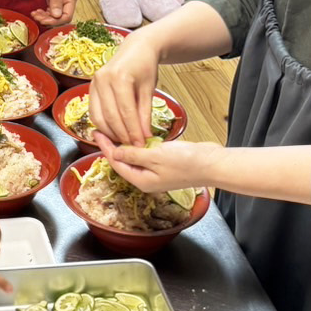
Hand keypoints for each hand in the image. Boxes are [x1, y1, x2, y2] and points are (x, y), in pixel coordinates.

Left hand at [31, 0, 76, 25]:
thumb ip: (55, 0)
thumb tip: (57, 15)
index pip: (67, 16)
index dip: (56, 21)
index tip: (44, 20)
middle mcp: (67, 0)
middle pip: (60, 17)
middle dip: (48, 19)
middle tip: (36, 17)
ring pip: (54, 15)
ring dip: (44, 17)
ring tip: (35, 14)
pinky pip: (50, 10)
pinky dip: (44, 13)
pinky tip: (37, 11)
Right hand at [88, 32, 159, 148]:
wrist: (136, 48)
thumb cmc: (145, 67)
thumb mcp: (149, 90)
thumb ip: (145, 114)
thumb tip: (143, 137)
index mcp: (120, 77)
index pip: (126, 112)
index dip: (133, 131)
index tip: (141, 145)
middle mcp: (103, 79)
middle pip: (110, 116)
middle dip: (122, 135)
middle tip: (133, 147)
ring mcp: (94, 83)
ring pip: (98, 117)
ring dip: (110, 132)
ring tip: (124, 141)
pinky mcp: (90, 87)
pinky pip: (93, 111)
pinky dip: (102, 124)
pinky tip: (113, 131)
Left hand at [104, 138, 218, 194]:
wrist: (213, 164)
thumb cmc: (187, 162)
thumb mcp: (155, 156)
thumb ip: (133, 154)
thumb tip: (115, 152)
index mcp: (142, 181)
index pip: (117, 163)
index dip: (105, 148)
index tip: (96, 133)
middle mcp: (147, 179)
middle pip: (124, 162)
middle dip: (112, 147)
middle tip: (102, 129)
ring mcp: (157, 173)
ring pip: (135, 158)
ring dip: (125, 145)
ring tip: (115, 131)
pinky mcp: (166, 165)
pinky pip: (147, 155)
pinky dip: (140, 146)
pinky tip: (136, 135)